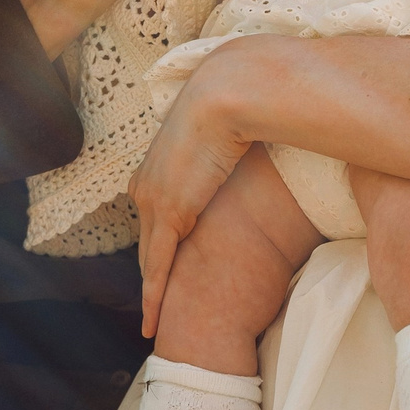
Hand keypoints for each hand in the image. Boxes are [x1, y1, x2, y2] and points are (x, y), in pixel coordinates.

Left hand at [129, 43, 260, 336]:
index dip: (160, 239)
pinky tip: (152, 320)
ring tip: (155, 319)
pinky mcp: (169, 213)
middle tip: (156, 301)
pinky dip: (154, 296)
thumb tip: (261, 142)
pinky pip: (158, 265)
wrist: (228, 90)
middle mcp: (149, 182)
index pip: (158, 211)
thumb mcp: (235, 127)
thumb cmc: (238, 100)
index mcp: (162, 161)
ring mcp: (155, 198)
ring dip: (152, 289)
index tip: (167, 259)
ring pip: (150, 257)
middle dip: (150, 270)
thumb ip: (238, 143)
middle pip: (148, 239)